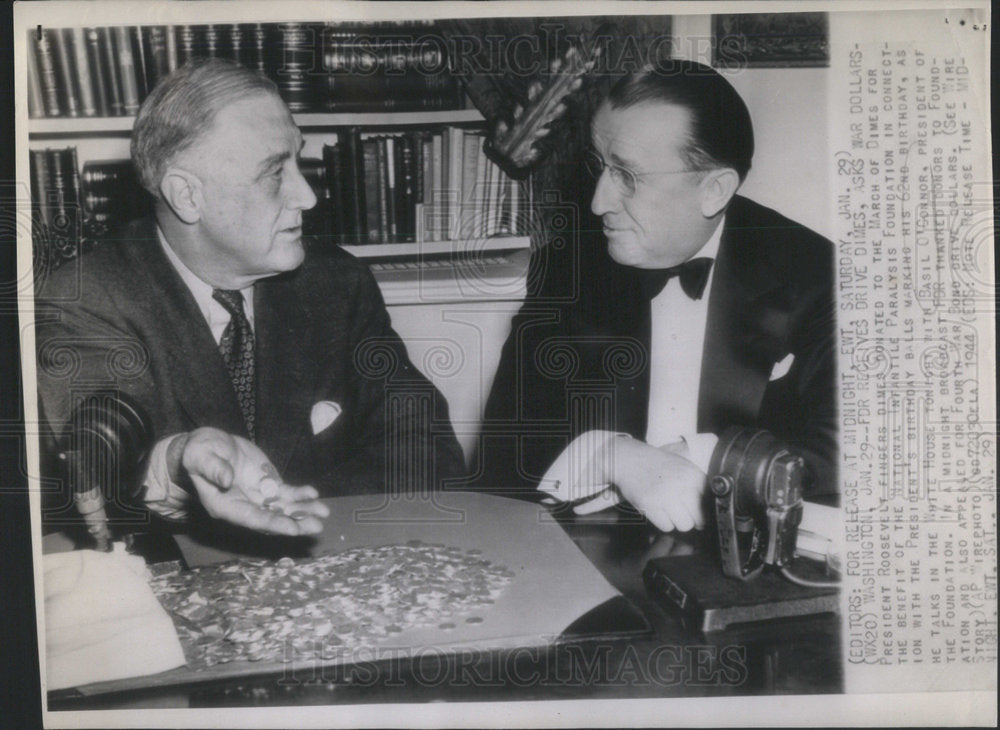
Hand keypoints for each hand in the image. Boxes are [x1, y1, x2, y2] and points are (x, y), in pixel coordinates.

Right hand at [172, 428, 328, 535]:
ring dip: (303, 512)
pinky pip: (285, 494)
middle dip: (295, 523)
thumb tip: (226, 478)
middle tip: (316, 526)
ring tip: (323, 513)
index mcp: (225, 505)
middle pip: (271, 519)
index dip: (272, 523)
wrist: (207, 446)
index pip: (252, 519)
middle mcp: (243, 506)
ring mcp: (256, 497)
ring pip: (282, 509)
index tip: (292, 528)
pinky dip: (299, 495)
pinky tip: (313, 494)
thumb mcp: (201, 456)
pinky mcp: (266, 485)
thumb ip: (212, 468)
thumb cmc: (199, 452)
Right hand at [609, 436, 707, 531]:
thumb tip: (708, 515)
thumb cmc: (660, 467)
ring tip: (669, 510)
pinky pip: (666, 526)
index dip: (704, 511)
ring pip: (684, 525)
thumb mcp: (684, 469)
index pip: (709, 504)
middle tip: (683, 514)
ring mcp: (665, 495)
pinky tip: (658, 510)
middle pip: (699, 519)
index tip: (696, 511)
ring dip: (677, 522)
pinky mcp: (650, 504)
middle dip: (693, 520)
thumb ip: (699, 487)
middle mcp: (682, 485)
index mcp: (694, 475)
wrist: (631, 460)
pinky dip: (663, 522)